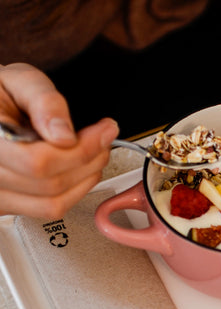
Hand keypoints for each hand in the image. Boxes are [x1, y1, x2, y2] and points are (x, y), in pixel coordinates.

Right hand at [0, 63, 118, 217]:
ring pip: (53, 203)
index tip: (105, 130)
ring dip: (86, 177)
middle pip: (51, 184)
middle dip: (90, 159)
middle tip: (104, 137)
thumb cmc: (0, 95)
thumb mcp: (19, 82)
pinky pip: (48, 209)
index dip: (81, 149)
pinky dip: (75, 190)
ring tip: (93, 152)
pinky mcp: (7, 204)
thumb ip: (44, 102)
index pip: (38, 162)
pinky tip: (79, 168)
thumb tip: (64, 134)